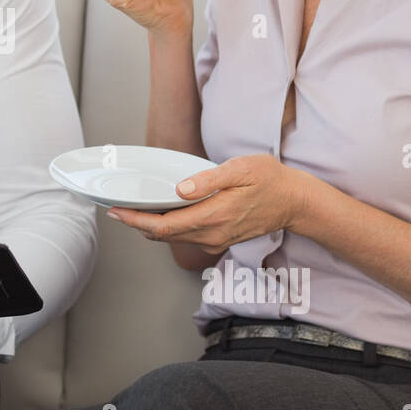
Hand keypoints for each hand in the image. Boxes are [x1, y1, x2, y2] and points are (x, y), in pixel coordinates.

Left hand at [107, 154, 310, 252]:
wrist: (295, 202)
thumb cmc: (270, 180)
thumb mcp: (241, 169)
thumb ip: (209, 180)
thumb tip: (180, 189)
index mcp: (213, 216)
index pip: (163, 226)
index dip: (136, 220)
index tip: (116, 212)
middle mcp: (211, 234)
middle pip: (163, 236)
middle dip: (137, 224)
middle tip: (115, 210)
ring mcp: (216, 240)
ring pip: (174, 238)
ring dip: (151, 227)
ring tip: (131, 212)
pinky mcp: (220, 239)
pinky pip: (187, 237)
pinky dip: (169, 229)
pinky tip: (161, 215)